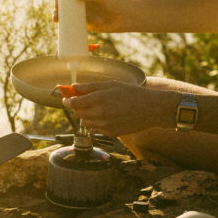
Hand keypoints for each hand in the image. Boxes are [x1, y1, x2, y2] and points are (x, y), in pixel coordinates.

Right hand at [53, 0, 134, 32]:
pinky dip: (68, 27)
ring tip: (56, 19)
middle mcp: (82, 2)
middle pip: (65, 4)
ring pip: (68, 15)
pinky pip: (74, 25)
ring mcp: (84, 13)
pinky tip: (63, 29)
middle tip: (56, 12)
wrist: (127, 17)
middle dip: (58, 7)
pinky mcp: (87, 24)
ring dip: (60, 17)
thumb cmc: (117, 2)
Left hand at [62, 81, 176, 135]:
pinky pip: (96, 129)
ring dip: (85, 116)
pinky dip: (96, 123)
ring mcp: (105, 125)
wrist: (151, 109)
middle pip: (77, 113)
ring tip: (96, 108)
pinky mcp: (111, 133)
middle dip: (76, 107)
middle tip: (82, 101)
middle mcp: (100, 113)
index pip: (74, 102)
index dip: (67, 100)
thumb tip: (74, 87)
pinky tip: (106, 116)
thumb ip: (91, 86)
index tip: (66, 98)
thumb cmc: (133, 93)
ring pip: (84, 123)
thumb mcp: (112, 84)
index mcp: (100, 98)